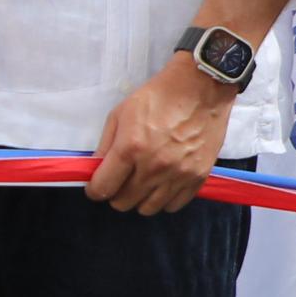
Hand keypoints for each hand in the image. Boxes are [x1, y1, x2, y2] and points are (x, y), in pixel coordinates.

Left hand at [84, 54, 235, 214]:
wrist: (200, 88)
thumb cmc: (158, 97)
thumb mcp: (120, 113)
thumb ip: (106, 145)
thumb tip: (96, 170)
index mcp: (131, 148)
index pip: (103, 188)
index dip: (95, 190)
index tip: (97, 186)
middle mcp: (154, 167)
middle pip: (124, 202)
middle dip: (116, 194)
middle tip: (120, 181)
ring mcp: (178, 174)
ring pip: (148, 209)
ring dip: (140, 199)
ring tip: (142, 183)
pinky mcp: (198, 177)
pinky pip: (174, 205)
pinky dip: (164, 200)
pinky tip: (162, 184)